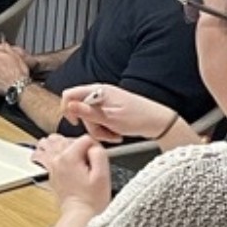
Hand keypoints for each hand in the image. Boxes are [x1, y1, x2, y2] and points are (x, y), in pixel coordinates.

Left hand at [32, 133, 111, 213]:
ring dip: (64, 146)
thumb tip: (94, 145)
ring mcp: (52, 166)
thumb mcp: (102, 175)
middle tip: (88, 163)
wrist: (79, 214)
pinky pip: (46, 154)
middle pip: (70, 139)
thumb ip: (99, 154)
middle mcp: (57, 159)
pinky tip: (60, 158)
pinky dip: (52, 152)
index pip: (84, 138)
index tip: (97, 159)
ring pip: (54, 142)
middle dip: (81, 147)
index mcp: (69, 157)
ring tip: (75, 158)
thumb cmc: (91, 199)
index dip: (95, 147)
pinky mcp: (51, 172)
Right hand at [59, 83, 174, 144]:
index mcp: (98, 91)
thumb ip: (87, 112)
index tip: (76, 123)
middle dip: (90, 125)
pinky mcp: (111, 109)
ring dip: (99, 129)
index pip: (70, 95)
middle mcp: (100, 93)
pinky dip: (105, 129)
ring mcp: (106, 101)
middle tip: (104, 134)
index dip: (68, 110)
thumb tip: (69, 106)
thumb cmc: (138, 118)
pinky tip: (116, 133)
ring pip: (90, 117)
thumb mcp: (110, 119)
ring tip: (114, 135)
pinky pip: (100, 120)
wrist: (158, 122)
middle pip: (80, 109)